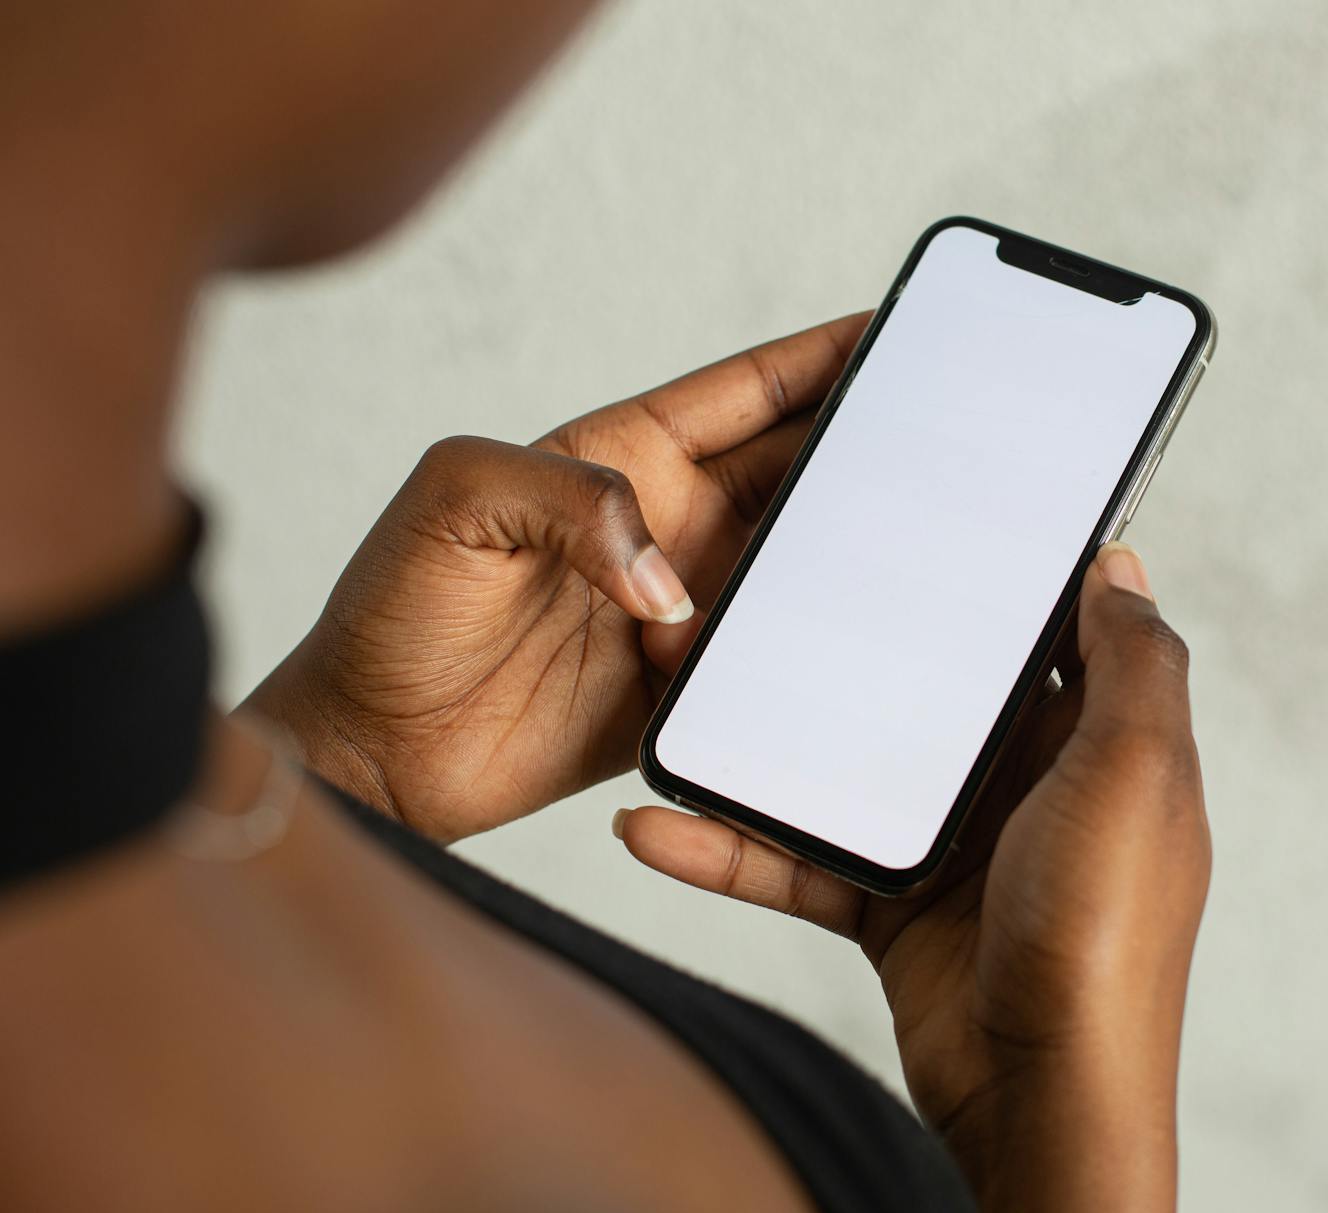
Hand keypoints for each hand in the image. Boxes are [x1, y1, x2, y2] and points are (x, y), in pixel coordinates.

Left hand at [245, 314, 868, 842]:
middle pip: (795, 472)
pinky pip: (768, 664)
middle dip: (866, 452)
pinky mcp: (686, 691)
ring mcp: (680, 608)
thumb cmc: (390, 617)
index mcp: (622, 455)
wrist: (373, 756)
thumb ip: (568, 501)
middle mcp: (664, 525)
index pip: (750, 392)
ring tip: (921, 547)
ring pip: (796, 567)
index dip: (825, 358)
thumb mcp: (457, 504)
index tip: (900, 331)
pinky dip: (812, 657)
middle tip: (946, 441)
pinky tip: (858, 651)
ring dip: (849, 558)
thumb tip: (670, 582)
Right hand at [613, 543, 1210, 1212]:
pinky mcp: (896, 911)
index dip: (995, 579)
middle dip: (852, 648)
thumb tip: (1121, 566)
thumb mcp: (1135, 775)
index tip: (922, 521)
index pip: (1049, 637)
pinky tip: (654, 829)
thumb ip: (1134, 667)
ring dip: (765, 750)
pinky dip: (734, 850)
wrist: (1040, 1100)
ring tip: (679, 697)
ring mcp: (959, 850)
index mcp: (1099, 743)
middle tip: (765, 594)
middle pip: (932, 694)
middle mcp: (1031, 788)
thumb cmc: (1104, 939)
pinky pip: (805, 863)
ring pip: (850, 773)